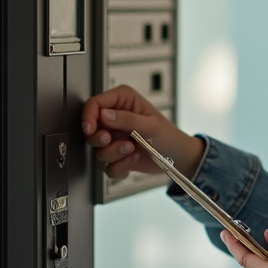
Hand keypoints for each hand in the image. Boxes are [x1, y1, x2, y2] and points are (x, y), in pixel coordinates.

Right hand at [80, 85, 204, 178]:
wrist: (178, 158)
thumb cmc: (169, 136)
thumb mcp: (151, 125)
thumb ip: (127, 119)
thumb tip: (103, 115)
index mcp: (123, 101)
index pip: (95, 104)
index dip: (89, 116)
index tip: (90, 128)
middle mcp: (116, 119)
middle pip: (91, 128)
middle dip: (100, 138)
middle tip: (109, 139)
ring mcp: (115, 139)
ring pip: (98, 149)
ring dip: (113, 153)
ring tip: (131, 148)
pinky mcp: (116, 156)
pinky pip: (106, 166)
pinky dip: (119, 166)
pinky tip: (133, 159)